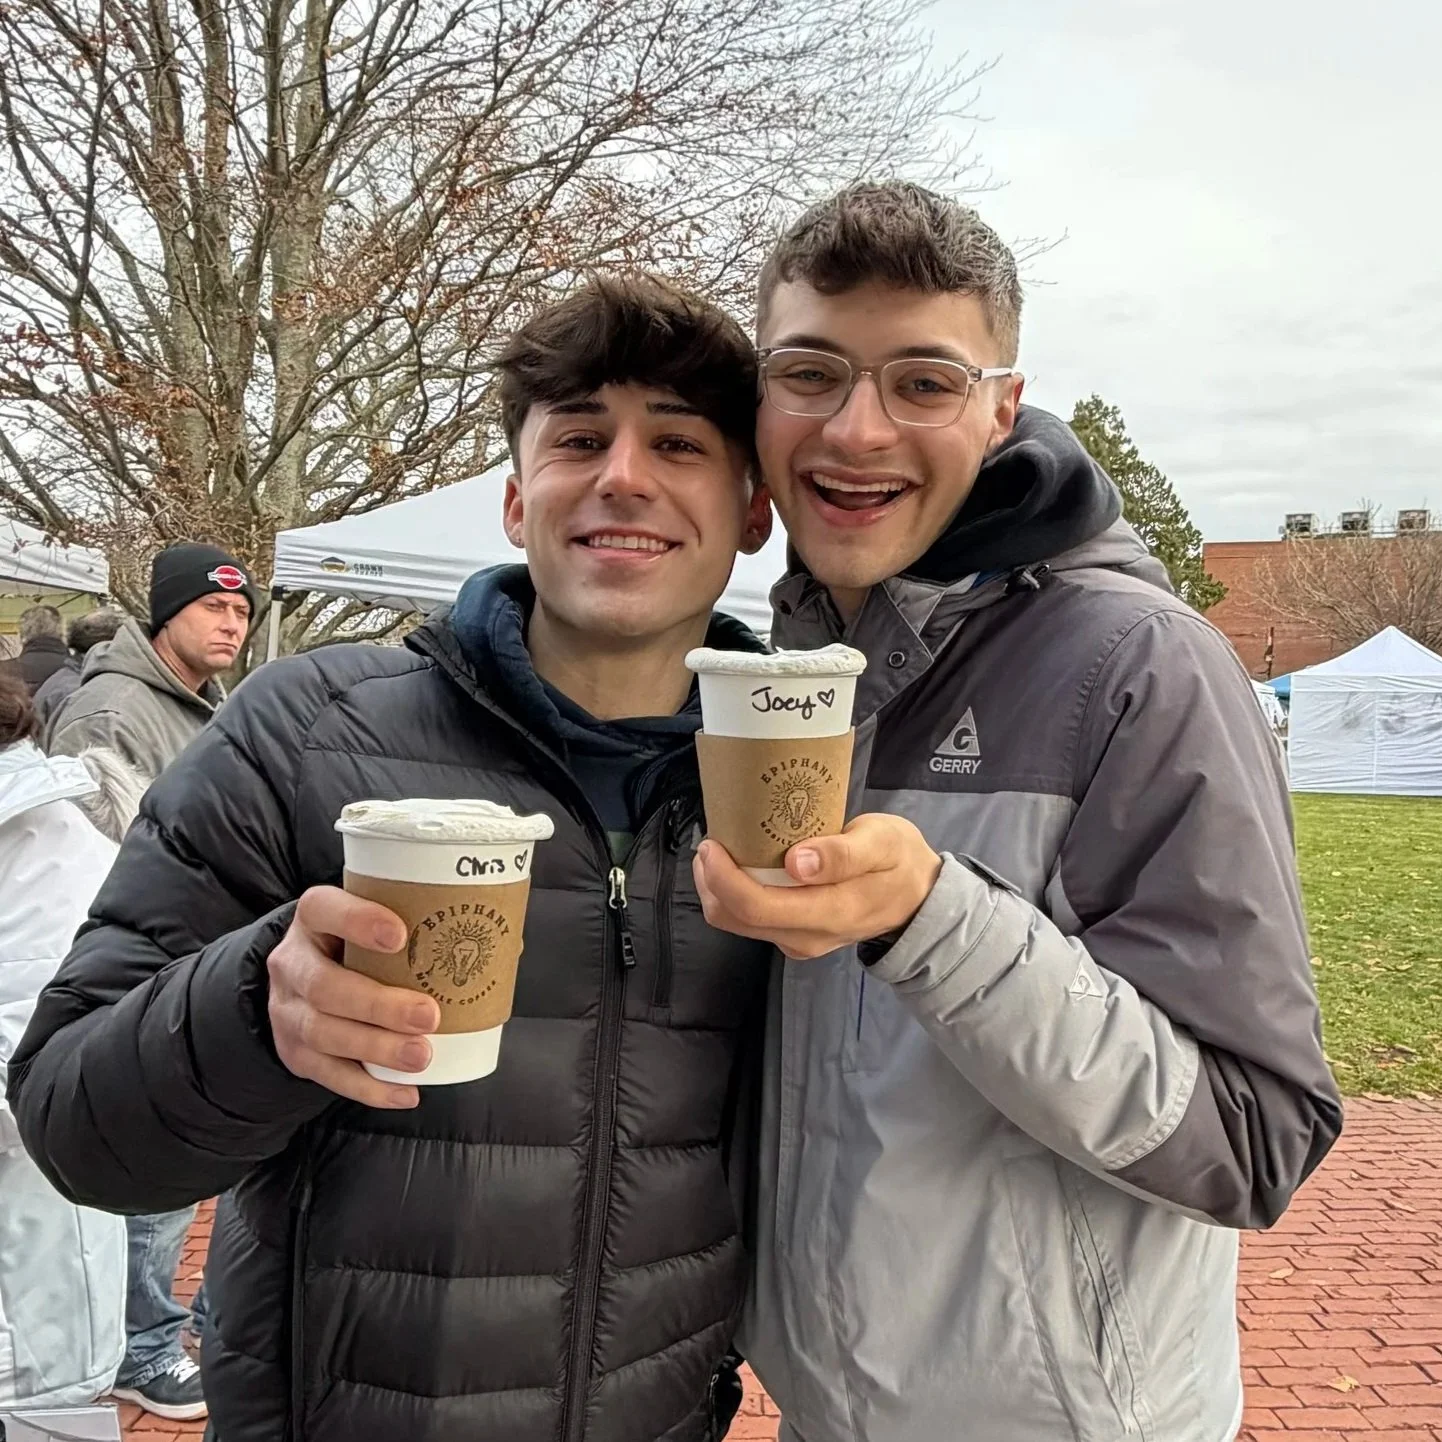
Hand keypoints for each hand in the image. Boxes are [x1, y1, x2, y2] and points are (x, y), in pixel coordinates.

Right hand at [267, 886, 439, 1108]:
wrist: (302, 981)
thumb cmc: (358, 945)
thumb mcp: (376, 921)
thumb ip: (429, 925)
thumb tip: (507, 943)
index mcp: (314, 918)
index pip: (323, 909)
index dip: (358, 921)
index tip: (400, 935)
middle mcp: (293, 963)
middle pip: (324, 985)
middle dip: (378, 1004)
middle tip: (428, 1016)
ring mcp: (287, 1012)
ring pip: (323, 1033)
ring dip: (376, 1049)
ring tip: (421, 1057)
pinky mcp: (295, 1053)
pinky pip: (329, 1076)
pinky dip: (369, 1088)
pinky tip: (405, 1093)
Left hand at [693, 814, 942, 959]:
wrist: (919, 901)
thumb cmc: (900, 861)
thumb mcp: (884, 843)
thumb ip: (844, 854)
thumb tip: (797, 863)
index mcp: (830, 913)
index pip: (758, 907)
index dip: (724, 878)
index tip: (713, 844)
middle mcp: (807, 937)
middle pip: (737, 919)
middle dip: (712, 882)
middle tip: (710, 841)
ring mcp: (799, 941)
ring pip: (738, 924)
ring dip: (719, 889)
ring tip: (721, 849)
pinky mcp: (794, 937)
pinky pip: (751, 921)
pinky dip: (735, 894)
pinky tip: (741, 864)